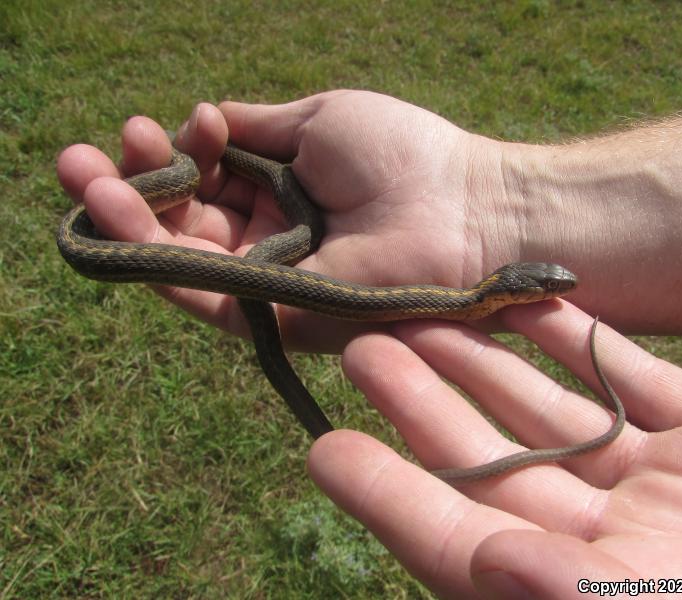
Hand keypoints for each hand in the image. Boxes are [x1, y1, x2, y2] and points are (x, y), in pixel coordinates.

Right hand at [57, 91, 518, 351]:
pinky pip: (198, 290)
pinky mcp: (271, 316)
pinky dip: (152, 255)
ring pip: (176, 256)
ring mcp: (267, 281)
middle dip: (130, 186)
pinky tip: (114, 209)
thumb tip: (204, 116)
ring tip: (83, 173)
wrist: (463, 209)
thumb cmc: (403, 156)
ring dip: (124, 217)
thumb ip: (255, 127)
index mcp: (280, 193)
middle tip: (81, 154)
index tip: (175, 123)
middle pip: (180, 221)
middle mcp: (267, 240)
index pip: (206, 180)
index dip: (176, 154)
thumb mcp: (316, 122)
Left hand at [308, 300, 681, 597]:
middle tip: (365, 345)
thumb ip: (570, 596)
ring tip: (431, 314)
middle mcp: (611, 541)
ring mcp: (667, 488)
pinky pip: (635, 382)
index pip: (459, 541)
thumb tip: (481, 557)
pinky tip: (535, 307)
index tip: (326, 451)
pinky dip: (586, 344)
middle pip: (494, 461)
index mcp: (578, 590)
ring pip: (554, 414)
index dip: (388, 496)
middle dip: (427, 403)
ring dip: (491, 364)